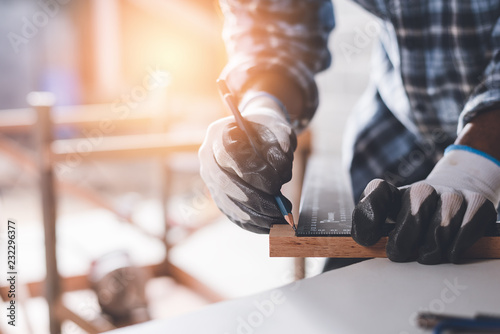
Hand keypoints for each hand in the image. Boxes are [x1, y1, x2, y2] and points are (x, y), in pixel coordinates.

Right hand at [199, 96, 296, 232]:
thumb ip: (281, 142)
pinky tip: (270, 226)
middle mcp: (207, 158)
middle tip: (281, 209)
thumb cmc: (266, 131)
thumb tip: (281, 168)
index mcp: (218, 134)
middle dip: (256, 200)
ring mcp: (209, 179)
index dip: (251, 173)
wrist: (254, 135)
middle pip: (226, 184)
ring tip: (280, 218)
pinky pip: (231, 214)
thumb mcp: (277, 128)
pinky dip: (252, 224)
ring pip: (228, 203)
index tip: (276, 186)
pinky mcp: (217, 195)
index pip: (228, 155)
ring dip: (256, 215)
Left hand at [352, 147, 499, 263]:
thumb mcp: (390, 220)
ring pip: (441, 227)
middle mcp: (422, 189)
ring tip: (426, 255)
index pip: (378, 191)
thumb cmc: (415, 216)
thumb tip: (365, 241)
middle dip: (404, 242)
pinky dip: (457, 246)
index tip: (367, 239)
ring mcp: (451, 194)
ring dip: (432, 249)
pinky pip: (466, 229)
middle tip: (401, 255)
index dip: (369, 215)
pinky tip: (450, 252)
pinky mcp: (477, 202)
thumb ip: (371, 228)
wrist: (455, 193)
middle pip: (413, 215)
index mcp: (395, 194)